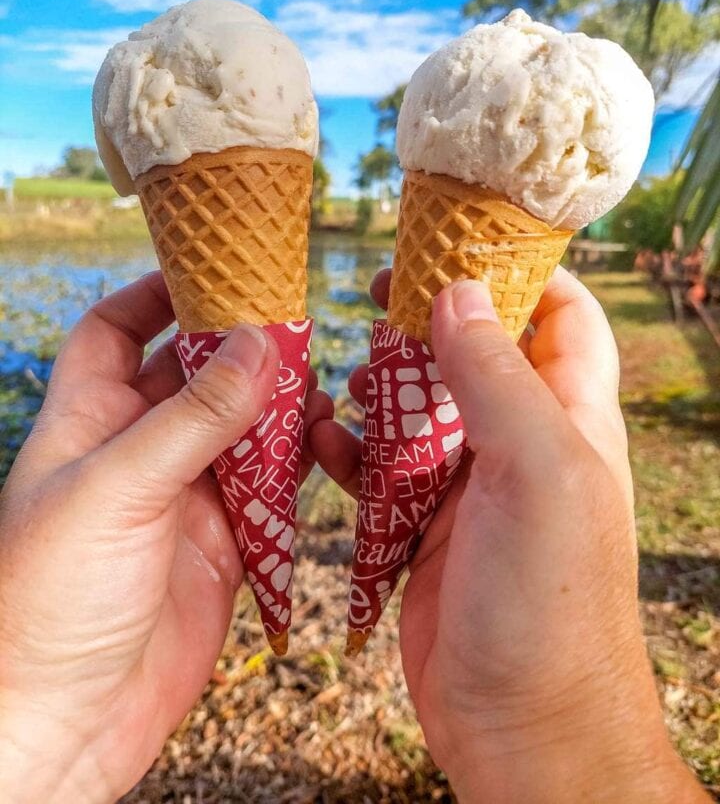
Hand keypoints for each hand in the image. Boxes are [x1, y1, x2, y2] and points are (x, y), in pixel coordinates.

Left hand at [0, 272, 331, 803]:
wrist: (61, 725)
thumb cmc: (50, 600)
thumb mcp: (119, 488)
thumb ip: (194, 417)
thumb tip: (260, 342)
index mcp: (88, 421)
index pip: (114, 332)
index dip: (155, 295)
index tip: (211, 266)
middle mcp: (136, 452)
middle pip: (192, 375)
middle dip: (238, 348)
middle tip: (294, 322)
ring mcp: (181, 499)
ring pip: (239, 430)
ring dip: (277, 406)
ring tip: (319, 383)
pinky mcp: (221, 546)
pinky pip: (267, 490)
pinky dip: (296, 466)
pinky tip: (324, 446)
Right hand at [310, 268, 708, 803]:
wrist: (524, 731)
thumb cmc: (547, 602)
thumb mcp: (534, 472)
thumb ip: (497, 378)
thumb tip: (458, 291)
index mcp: (570, 418)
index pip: (562, 315)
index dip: (521, 269)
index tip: (462, 235)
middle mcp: (524, 445)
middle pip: (478, 353)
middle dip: (431, 320)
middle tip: (378, 290)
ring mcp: (472, 489)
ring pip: (422, 409)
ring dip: (382, 387)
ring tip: (343, 371)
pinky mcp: (426, 530)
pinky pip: (383, 471)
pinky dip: (352, 452)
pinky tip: (323, 441)